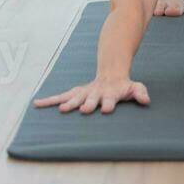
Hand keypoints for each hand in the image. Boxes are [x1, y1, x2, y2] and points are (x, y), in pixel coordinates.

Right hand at [35, 76, 150, 114]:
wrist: (110, 74)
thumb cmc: (123, 86)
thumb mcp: (135, 87)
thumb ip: (140, 93)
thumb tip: (146, 100)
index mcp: (110, 94)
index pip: (110, 99)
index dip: (108, 104)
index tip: (106, 109)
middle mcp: (95, 93)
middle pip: (91, 99)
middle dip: (87, 104)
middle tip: (85, 110)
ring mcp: (84, 93)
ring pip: (74, 97)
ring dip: (68, 103)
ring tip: (62, 109)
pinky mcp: (75, 94)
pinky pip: (61, 97)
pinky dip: (49, 101)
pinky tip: (37, 104)